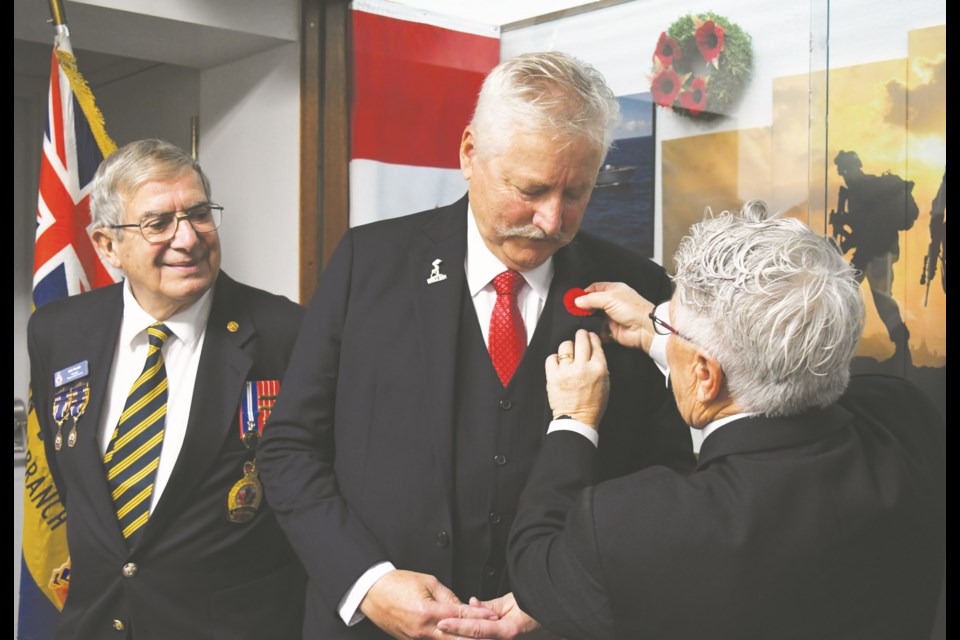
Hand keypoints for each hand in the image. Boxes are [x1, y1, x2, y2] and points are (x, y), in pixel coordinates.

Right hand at [360, 570, 496, 638]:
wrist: (371, 592)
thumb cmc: (396, 584)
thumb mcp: (427, 581)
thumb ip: (448, 596)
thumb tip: (463, 606)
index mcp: (427, 612)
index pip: (460, 616)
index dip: (479, 617)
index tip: (493, 617)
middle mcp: (422, 630)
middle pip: (456, 639)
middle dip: (475, 637)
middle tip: (491, 635)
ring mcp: (416, 639)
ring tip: (476, 637)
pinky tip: (455, 638)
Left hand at [436, 593, 546, 638]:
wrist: (552, 610)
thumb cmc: (536, 604)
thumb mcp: (511, 602)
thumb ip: (490, 606)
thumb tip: (472, 604)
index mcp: (507, 630)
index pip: (476, 629)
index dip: (457, 626)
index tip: (442, 623)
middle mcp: (505, 637)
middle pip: (475, 638)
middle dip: (457, 634)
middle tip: (439, 628)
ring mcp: (505, 638)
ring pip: (479, 638)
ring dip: (464, 634)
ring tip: (448, 630)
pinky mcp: (505, 636)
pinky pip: (486, 636)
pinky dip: (474, 632)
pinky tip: (462, 630)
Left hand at [546, 330, 608, 427]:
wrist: (577, 419)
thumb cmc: (592, 404)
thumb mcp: (605, 382)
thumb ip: (600, 364)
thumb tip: (594, 348)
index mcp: (598, 369)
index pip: (595, 345)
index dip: (593, 337)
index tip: (590, 336)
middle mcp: (582, 367)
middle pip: (581, 340)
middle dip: (581, 335)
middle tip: (580, 335)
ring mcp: (566, 371)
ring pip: (565, 346)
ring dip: (568, 347)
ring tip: (569, 354)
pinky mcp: (553, 376)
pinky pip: (551, 358)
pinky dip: (555, 359)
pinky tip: (559, 364)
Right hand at [575, 282, 657, 352]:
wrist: (644, 329)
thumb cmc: (633, 309)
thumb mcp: (610, 298)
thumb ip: (592, 299)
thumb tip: (578, 301)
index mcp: (614, 290)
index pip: (595, 288)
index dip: (584, 293)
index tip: (574, 298)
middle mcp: (613, 303)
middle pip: (593, 303)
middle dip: (584, 307)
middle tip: (574, 311)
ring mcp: (612, 316)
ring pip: (594, 317)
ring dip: (588, 319)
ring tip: (580, 320)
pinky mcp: (611, 330)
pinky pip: (599, 330)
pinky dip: (594, 331)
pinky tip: (589, 330)